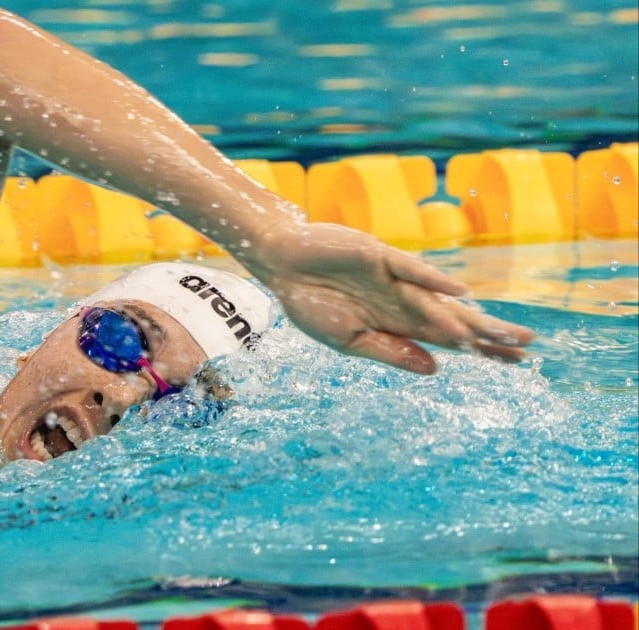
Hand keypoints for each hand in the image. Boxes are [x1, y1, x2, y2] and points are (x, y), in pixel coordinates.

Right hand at [247, 222, 533, 373]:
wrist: (282, 264)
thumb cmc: (310, 303)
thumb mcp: (348, 341)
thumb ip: (390, 352)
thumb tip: (436, 368)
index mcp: (396, 324)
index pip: (448, 339)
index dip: (480, 349)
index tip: (514, 362)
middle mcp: (403, 301)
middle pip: (454, 320)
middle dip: (489, 334)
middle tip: (528, 345)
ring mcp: (393, 278)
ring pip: (439, 299)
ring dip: (470, 316)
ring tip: (502, 331)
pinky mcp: (378, 256)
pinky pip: (410, 269)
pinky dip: (433, 279)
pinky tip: (459, 292)